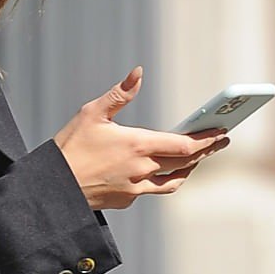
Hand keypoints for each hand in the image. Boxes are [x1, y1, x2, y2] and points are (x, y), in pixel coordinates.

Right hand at [56, 69, 227, 208]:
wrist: (51, 189)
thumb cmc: (69, 148)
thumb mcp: (91, 113)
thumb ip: (119, 93)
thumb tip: (138, 72)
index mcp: (137, 146)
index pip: (185, 145)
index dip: (207, 140)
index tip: (223, 133)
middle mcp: (141, 170)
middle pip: (185, 163)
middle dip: (206, 152)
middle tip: (220, 142)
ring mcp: (135, 189)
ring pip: (173, 182)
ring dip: (188, 170)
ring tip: (196, 159)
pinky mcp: (125, 201)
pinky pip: (151, 190)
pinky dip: (161, 180)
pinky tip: (160, 171)